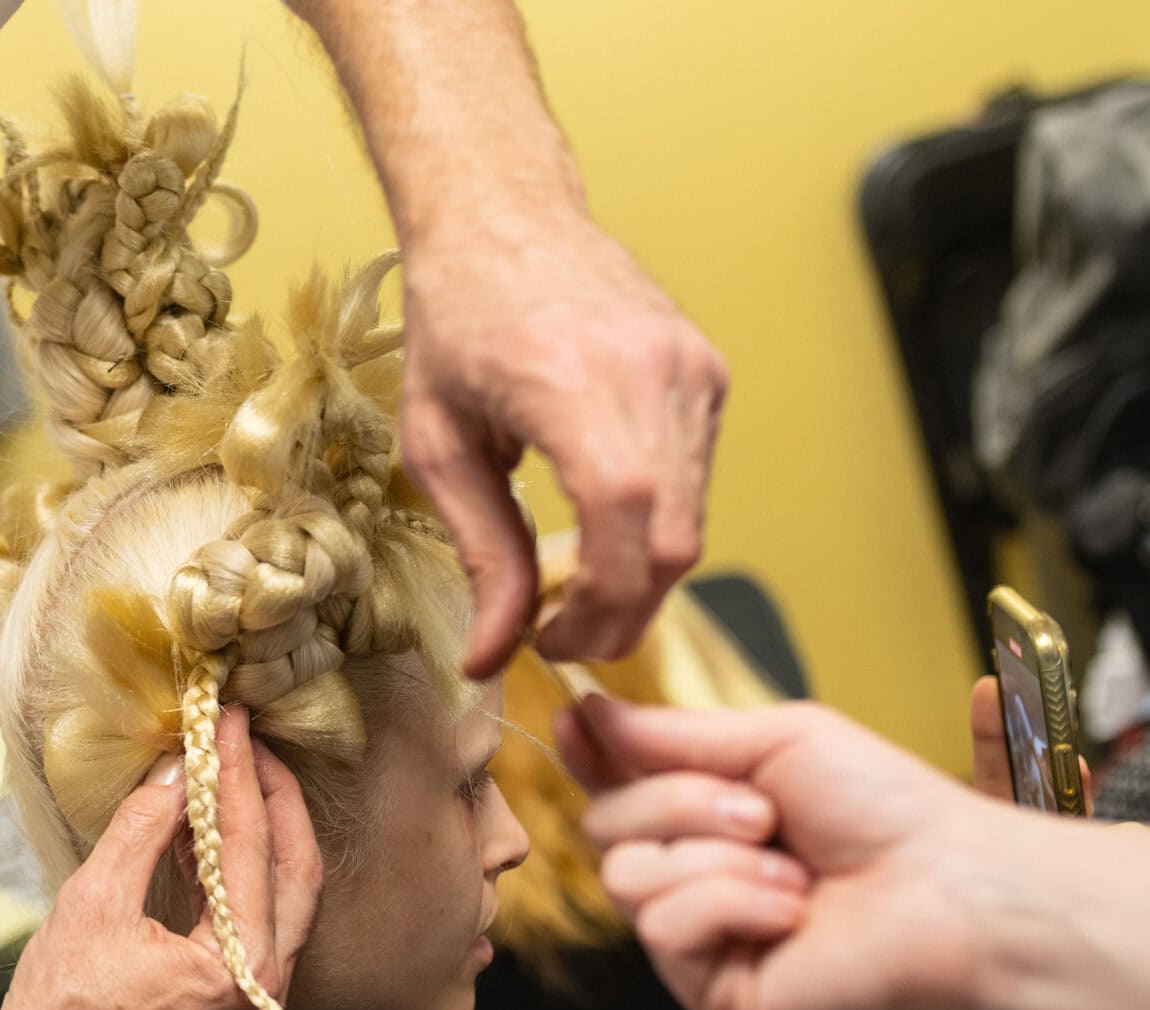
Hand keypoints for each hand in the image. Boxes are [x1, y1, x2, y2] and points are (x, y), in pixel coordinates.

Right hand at [0, 706, 321, 1009]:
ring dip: (259, 836)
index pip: (253, 849)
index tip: (231, 723)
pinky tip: (208, 836)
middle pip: (296, 872)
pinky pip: (257, 929)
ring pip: (284, 901)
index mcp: (241, 974)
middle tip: (249, 743)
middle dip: (275, 799)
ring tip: (227, 776)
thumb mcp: (93, 903)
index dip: (239, 775)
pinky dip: (239, 879)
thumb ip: (143, 829)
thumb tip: (177, 769)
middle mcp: (268, 996)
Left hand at [400, 214, 726, 675]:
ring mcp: (693, 370)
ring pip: (693, 523)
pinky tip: (603, 527)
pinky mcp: (709, 374)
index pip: (623, 523)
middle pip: (673, 543)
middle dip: (621, 615)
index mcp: (572, 382)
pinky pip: (696, 484)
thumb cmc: (457, 319)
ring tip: (574, 589)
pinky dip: (654, 528)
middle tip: (561, 636)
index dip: (597, 606)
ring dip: (639, 579)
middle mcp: (651, 372)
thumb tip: (493, 653)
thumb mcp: (440, 445)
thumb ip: (481, 553)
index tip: (548, 641)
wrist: (503, 216)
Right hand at [566, 694, 1006, 1009]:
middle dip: (678, 803)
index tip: (576, 722)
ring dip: (714, 858)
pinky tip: (789, 912)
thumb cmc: (889, 812)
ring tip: (792, 870)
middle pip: (606, 824)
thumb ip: (672, 734)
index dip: (590, 754)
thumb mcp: (778, 741)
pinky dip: (728, 905)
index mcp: (710, 812)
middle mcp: (696, 874)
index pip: (617, 783)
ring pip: (626, 877)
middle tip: (763, 813)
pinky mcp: (711, 991)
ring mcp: (700, 937)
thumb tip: (587, 712)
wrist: (952, 890)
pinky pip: (664, 929)